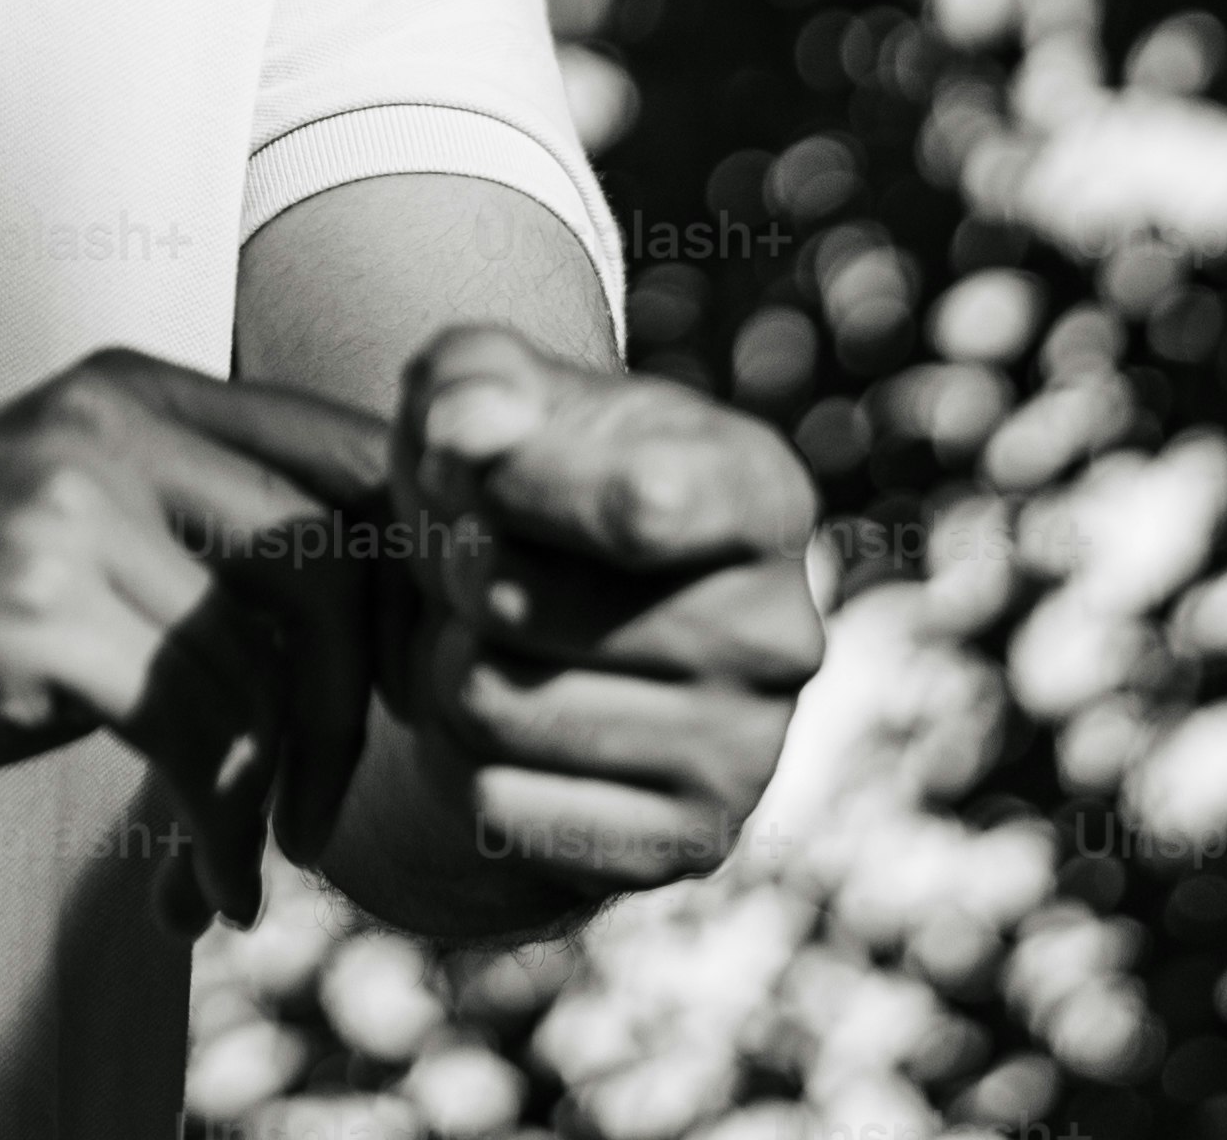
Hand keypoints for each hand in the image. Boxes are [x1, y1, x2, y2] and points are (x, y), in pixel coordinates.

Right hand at [0, 347, 398, 922]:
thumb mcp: (61, 523)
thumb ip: (188, 527)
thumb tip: (360, 605)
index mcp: (131, 391)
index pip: (352, 456)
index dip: (411, 584)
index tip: (399, 697)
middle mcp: (106, 426)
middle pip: (337, 556)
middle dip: (365, 706)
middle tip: (332, 805)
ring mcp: (63, 515)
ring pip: (270, 664)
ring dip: (282, 799)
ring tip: (244, 867)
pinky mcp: (27, 618)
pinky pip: (198, 736)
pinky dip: (221, 833)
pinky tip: (197, 890)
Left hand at [374, 322, 828, 897]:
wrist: (544, 627)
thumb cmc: (524, 484)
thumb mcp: (492, 396)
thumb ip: (474, 381)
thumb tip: (469, 434)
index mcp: (761, 495)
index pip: (635, 507)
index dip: (509, 486)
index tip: (475, 476)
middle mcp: (782, 631)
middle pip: (521, 606)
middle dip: (457, 577)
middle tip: (474, 566)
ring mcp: (748, 752)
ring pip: (494, 708)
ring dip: (444, 667)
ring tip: (481, 638)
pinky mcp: (688, 845)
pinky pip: (498, 806)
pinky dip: (457, 762)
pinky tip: (501, 723)